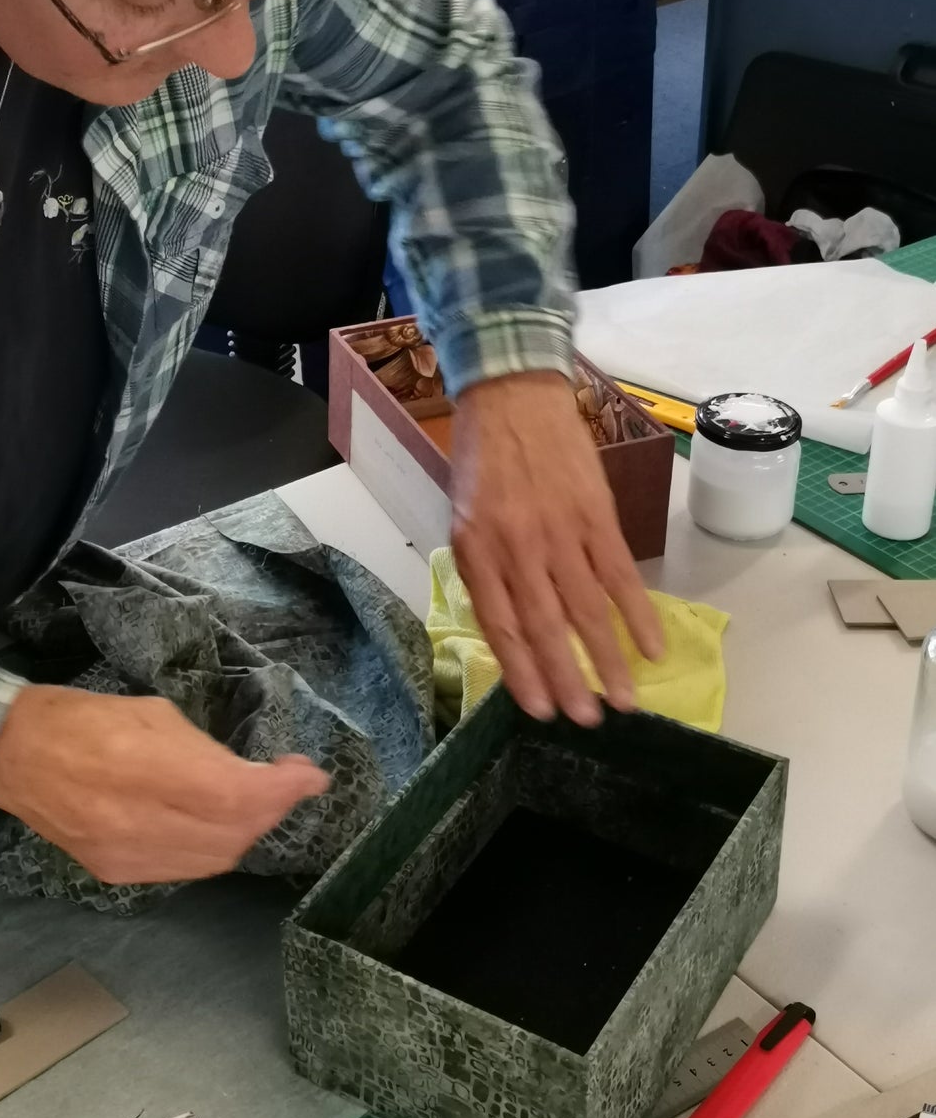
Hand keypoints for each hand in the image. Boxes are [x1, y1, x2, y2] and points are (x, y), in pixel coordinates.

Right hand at [0, 686, 328, 884]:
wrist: (12, 754)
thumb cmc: (83, 718)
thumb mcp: (153, 713)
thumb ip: (204, 751)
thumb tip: (249, 774)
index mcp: (146, 767)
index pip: (237, 795)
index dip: (284, 790)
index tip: (311, 775)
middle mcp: (138, 821)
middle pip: (234, 835)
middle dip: (271, 810)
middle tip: (284, 783)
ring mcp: (126, 855)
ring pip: (214, 860)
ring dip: (245, 832)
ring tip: (254, 803)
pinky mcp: (115, 873)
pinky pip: (184, 870)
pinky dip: (212, 850)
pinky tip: (215, 826)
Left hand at [448, 370, 662, 725]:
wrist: (514, 397)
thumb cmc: (484, 460)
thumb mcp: (465, 517)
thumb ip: (486, 570)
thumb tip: (512, 628)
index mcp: (476, 551)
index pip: (500, 625)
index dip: (522, 673)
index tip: (541, 711)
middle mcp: (517, 547)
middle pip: (546, 627)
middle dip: (568, 680)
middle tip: (587, 720)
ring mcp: (560, 532)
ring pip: (588, 610)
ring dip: (608, 661)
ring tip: (623, 701)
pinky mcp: (596, 516)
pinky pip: (621, 576)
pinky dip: (638, 615)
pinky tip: (652, 649)